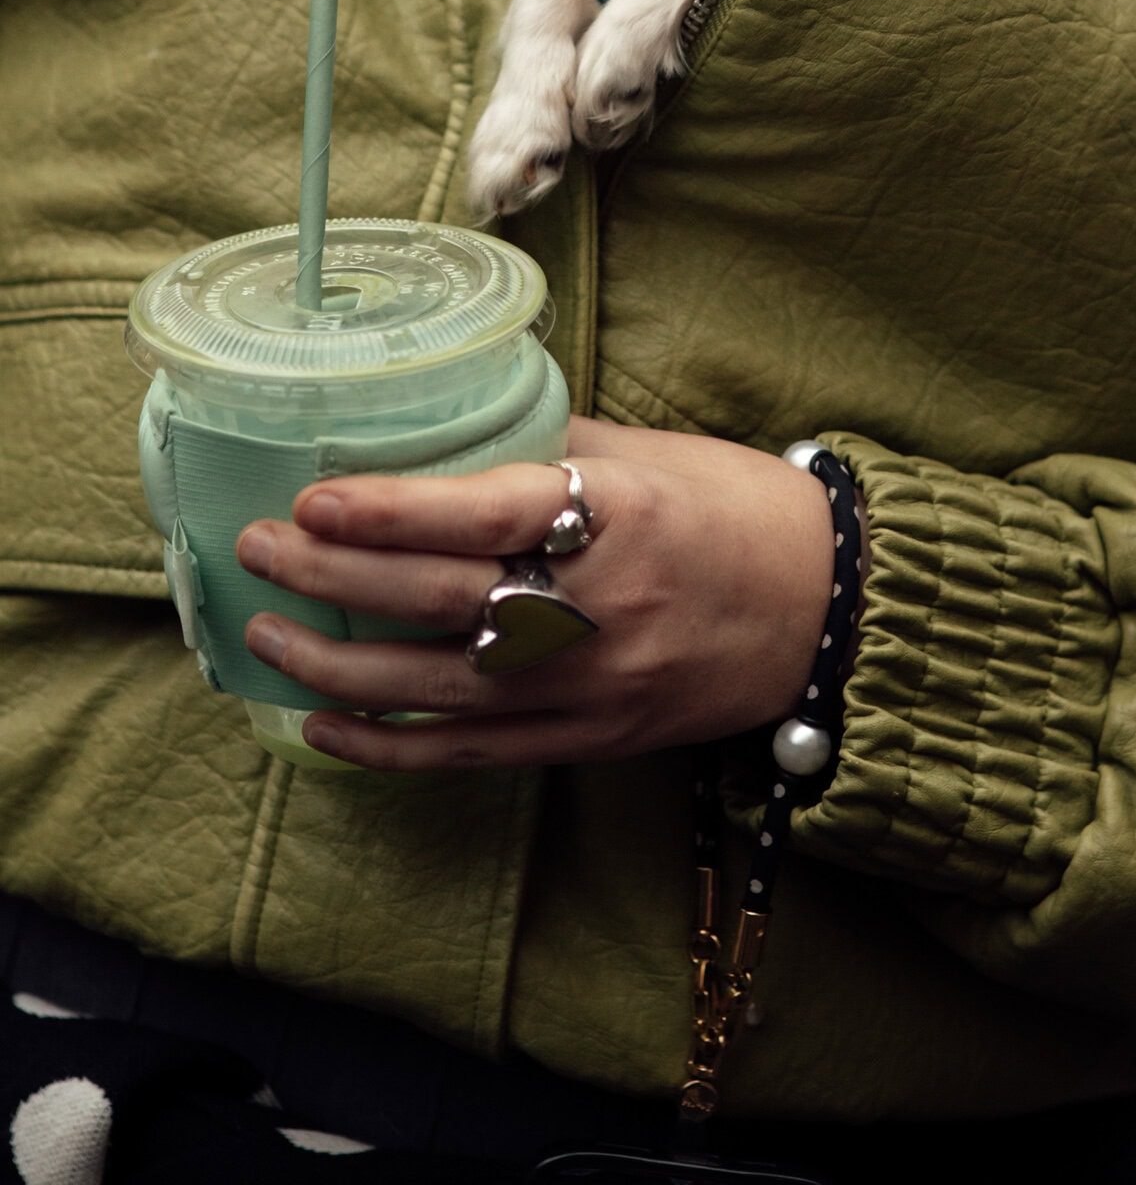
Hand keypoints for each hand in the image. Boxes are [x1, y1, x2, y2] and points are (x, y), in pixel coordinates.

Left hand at [233, 418, 833, 772]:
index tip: (313, 496)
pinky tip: (325, 727)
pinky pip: (472, 753)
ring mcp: (594, 683)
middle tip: (258, 547)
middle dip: (337, 575)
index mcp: (619, 513)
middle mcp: (602, 605)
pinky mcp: (592, 739)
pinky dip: (390, 746)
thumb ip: (550, 448)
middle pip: (444, 598)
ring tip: (265, 636)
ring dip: (340, 665)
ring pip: (440, 688)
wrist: (828, 609)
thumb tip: (447, 432)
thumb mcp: (650, 455)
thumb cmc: (739, 511)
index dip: (391, 508)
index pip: (485, 512)